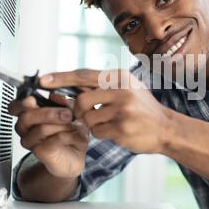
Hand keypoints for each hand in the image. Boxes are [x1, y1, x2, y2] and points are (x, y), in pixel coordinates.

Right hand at [8, 94, 89, 177]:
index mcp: (29, 114)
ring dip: (64, 126)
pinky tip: (78, 136)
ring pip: (42, 129)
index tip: (35, 99)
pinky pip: (53, 140)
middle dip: (49, 113)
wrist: (74, 158)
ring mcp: (31, 141)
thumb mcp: (72, 113)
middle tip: (68, 114)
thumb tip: (55, 97)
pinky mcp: (41, 153)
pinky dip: (70, 136)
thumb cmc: (70, 133)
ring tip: (76, 127)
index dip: (22, 102)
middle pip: (27, 116)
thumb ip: (64, 104)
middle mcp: (26, 128)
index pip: (15, 107)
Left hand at [40, 69, 172, 153]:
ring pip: (87, 118)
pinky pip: (97, 132)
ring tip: (107, 122)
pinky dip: (101, 133)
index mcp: (120, 77)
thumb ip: (102, 85)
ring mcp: (123, 110)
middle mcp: (121, 90)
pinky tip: (115, 131)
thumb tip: (71, 84)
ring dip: (91, 124)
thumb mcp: (127, 88)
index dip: (60, 78)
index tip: (42, 80)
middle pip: (80, 100)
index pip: (83, 75)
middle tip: (84, 115)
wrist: (167, 128)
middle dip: (77, 110)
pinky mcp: (122, 128)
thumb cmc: (143, 108)